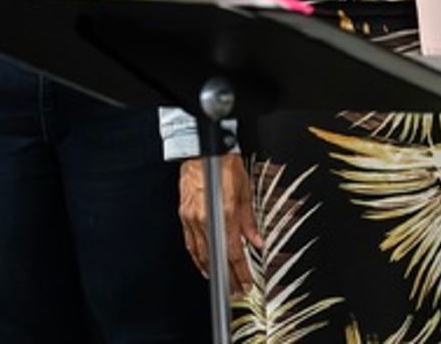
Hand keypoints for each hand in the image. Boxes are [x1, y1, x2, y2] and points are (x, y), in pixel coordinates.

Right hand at [178, 155, 263, 290]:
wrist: (204, 150)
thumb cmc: (225, 165)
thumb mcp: (245, 191)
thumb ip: (250, 221)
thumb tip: (257, 242)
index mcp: (224, 212)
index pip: (233, 252)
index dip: (241, 271)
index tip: (247, 283)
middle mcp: (206, 218)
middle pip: (216, 258)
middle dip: (228, 277)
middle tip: (237, 289)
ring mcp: (192, 218)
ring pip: (200, 254)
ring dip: (212, 272)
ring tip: (222, 283)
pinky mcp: (183, 215)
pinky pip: (190, 244)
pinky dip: (197, 258)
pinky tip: (203, 266)